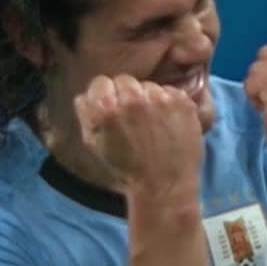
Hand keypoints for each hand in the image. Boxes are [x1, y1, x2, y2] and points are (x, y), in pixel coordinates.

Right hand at [73, 75, 203, 198]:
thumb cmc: (127, 168)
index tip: (111, 108)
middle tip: (133, 118)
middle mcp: (132, 99)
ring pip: (149, 86)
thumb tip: (85, 95)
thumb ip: (86, 114)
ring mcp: (160, 98)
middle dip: (126, 95)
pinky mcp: (182, 101)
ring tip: (153, 123)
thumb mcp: (94, 145)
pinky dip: (168, 104)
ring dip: (148, 99)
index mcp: (106, 109)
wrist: (164, 184)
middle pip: (125, 81)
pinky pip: (170, 92)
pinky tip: (168, 123)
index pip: (100, 82)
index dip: (104, 96)